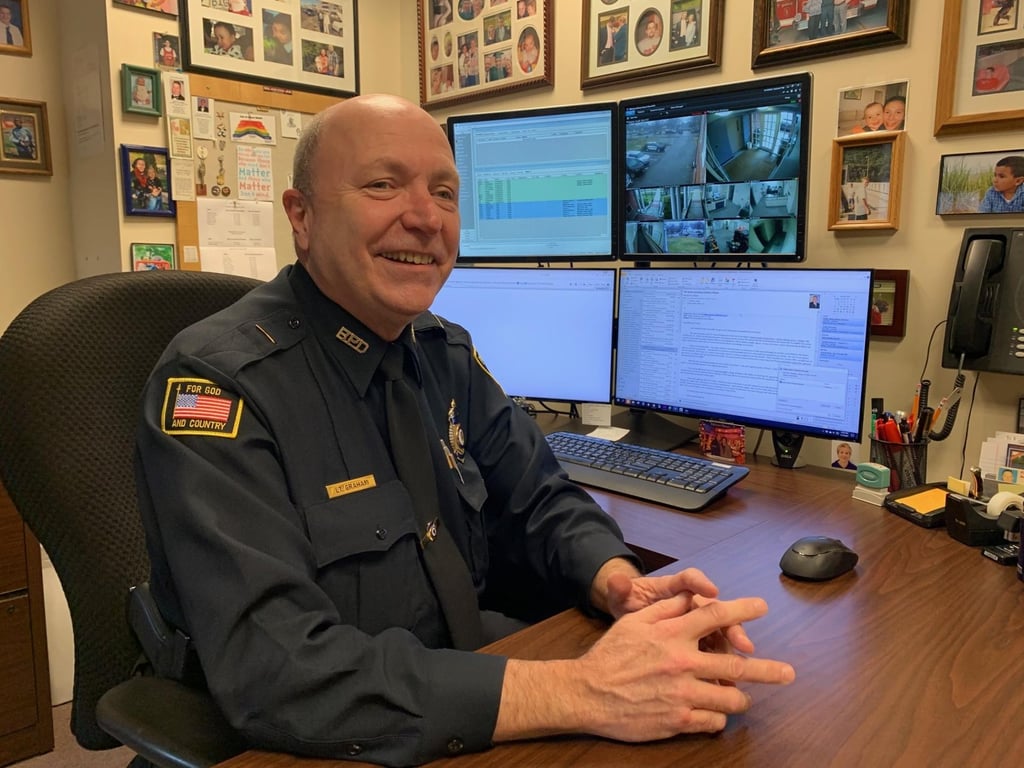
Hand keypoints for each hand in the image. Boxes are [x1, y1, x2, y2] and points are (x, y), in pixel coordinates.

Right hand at [574, 595, 794, 740]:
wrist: (586, 693)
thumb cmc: (610, 655)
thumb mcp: (634, 621)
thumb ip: (666, 609)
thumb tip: (694, 599)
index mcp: (672, 634)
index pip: (715, 616)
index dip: (742, 610)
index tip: (761, 607)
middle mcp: (682, 662)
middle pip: (736, 665)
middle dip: (768, 669)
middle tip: (788, 673)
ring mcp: (682, 694)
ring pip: (730, 699)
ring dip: (742, 698)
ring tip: (745, 698)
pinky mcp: (677, 720)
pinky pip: (713, 721)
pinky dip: (719, 718)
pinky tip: (716, 714)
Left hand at [605, 567, 754, 657]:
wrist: (627, 626)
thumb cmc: (630, 604)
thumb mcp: (622, 598)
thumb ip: (620, 590)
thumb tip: (616, 580)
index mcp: (672, 588)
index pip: (688, 580)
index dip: (701, 583)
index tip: (711, 589)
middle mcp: (691, 604)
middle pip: (715, 610)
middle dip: (731, 624)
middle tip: (742, 642)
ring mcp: (698, 626)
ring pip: (720, 634)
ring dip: (731, 650)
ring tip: (739, 668)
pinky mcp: (699, 645)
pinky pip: (714, 654)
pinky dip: (721, 667)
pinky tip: (726, 684)